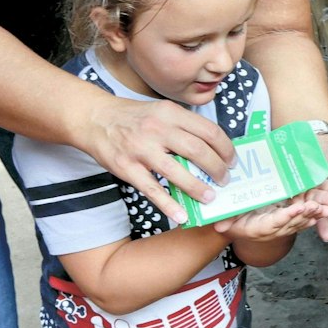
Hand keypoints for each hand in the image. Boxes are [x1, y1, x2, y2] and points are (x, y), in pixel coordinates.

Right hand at [78, 94, 235, 224]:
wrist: (95, 118)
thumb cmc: (133, 117)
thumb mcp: (161, 111)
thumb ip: (184, 126)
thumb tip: (213, 150)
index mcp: (170, 113)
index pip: (209, 131)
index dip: (226, 149)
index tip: (232, 161)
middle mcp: (158, 129)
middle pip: (198, 150)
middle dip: (217, 169)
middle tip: (225, 181)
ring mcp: (141, 149)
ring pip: (177, 171)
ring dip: (198, 188)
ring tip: (210, 198)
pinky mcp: (127, 167)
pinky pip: (152, 189)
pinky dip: (168, 204)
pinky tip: (182, 215)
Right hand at [214, 196, 327, 241]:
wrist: (241, 225)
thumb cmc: (233, 219)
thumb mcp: (227, 219)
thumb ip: (226, 220)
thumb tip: (218, 226)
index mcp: (258, 229)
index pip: (273, 223)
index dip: (285, 217)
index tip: (296, 209)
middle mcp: (273, 230)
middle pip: (292, 223)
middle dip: (306, 215)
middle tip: (318, 206)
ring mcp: (283, 226)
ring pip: (302, 221)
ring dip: (315, 215)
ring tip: (327, 209)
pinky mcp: (290, 221)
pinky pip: (305, 218)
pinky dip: (316, 214)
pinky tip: (326, 208)